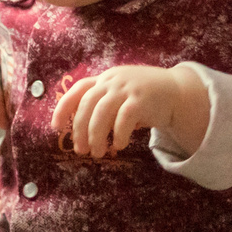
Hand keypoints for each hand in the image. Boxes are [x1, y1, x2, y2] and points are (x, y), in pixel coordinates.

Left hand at [50, 64, 208, 158]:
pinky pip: (124, 119)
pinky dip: (119, 135)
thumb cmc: (143, 97)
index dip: (63, 108)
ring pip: (102, 113)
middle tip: (80, 150)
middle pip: (87, 105)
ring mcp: (127, 89)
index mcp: (105, 78)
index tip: (55, 128)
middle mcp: (112, 80)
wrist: (176, 91)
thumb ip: (103, 104)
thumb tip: (80, 131)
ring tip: (98, 153)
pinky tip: (120, 146)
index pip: (78, 89)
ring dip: (96, 136)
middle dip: (79, 130)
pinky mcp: (141, 100)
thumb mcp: (120, 93)